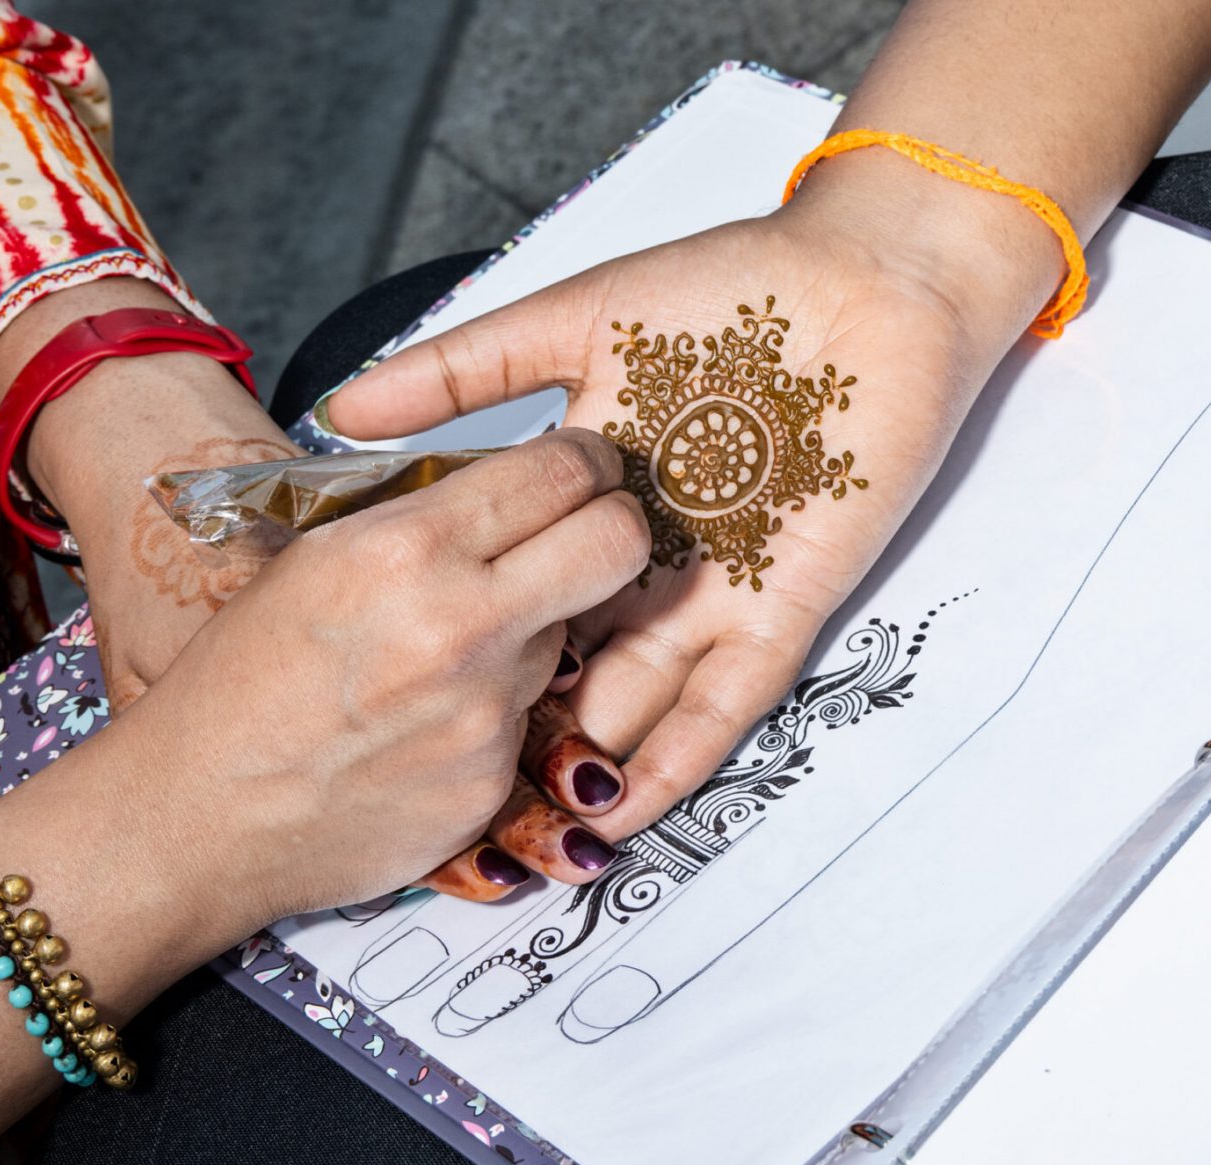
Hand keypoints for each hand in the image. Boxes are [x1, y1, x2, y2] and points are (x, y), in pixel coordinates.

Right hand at [0, 283, 637, 900]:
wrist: (198, 814)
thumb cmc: (235, 686)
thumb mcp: (312, 559)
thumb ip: (412, 518)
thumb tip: (490, 486)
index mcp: (405, 549)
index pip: (560, 470)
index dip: (581, 463)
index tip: (577, 470)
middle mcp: (462, 625)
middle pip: (617, 542)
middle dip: (614, 528)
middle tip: (582, 537)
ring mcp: (487, 713)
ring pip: (576, 636)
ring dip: (542, 629)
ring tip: (454, 651)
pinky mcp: (494, 784)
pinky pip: (534, 723)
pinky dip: (500, 713)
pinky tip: (431, 721)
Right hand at [325, 149, 1062, 836]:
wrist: (867, 280)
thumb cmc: (729, 287)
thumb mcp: (571, 322)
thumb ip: (460, 371)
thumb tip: (343, 407)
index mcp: (592, 505)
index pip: (515, 593)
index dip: (461, 647)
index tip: (385, 706)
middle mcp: (646, 562)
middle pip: (571, 661)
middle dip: (518, 730)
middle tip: (439, 797)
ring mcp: (714, 589)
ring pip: (642, 698)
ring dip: (594, 764)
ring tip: (520, 838)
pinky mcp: (784, 604)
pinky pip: (730, 696)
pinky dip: (683, 750)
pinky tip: (631, 805)